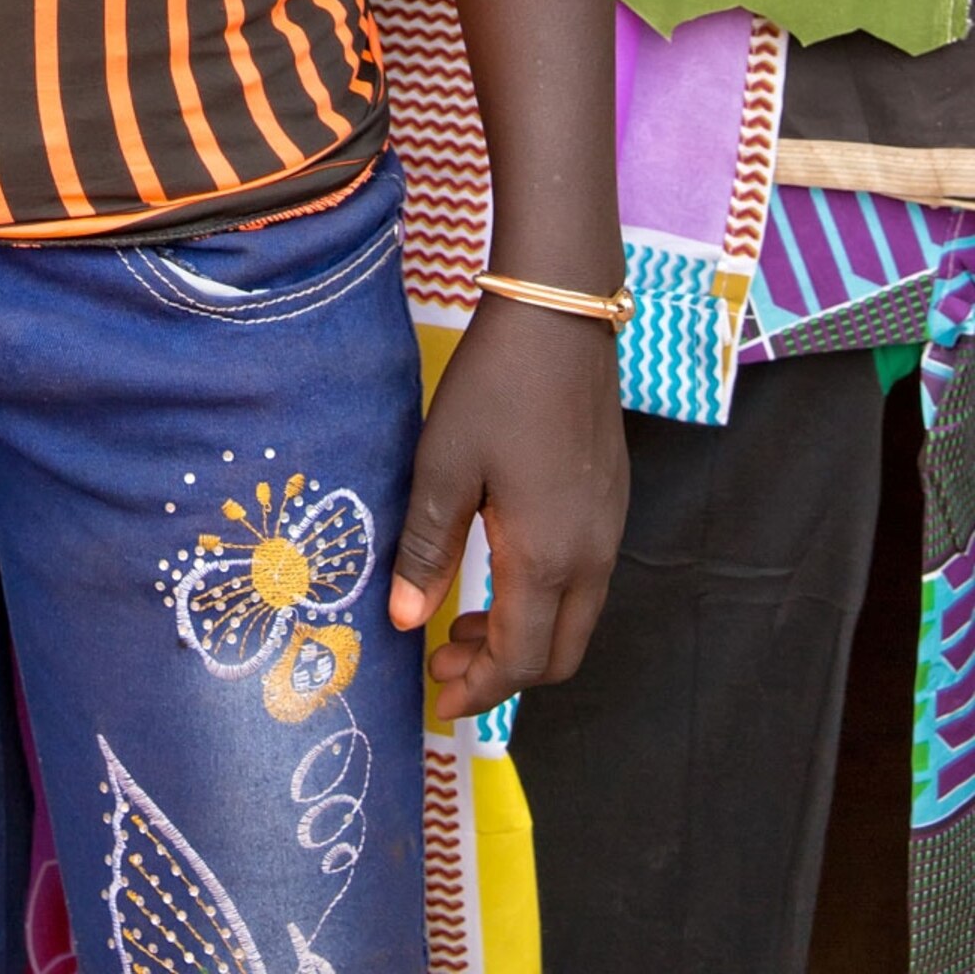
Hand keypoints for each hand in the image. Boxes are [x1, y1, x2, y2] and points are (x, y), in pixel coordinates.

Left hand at [387, 297, 626, 718]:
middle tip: (444, 662)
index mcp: (546, 558)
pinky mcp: (612, 505)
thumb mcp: (442, 467)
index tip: (437, 699)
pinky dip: (544, 602)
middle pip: (557, 657)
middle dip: (502, 676)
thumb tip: (406, 622)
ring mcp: (609, 531)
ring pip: (575, 621)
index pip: (520, 661)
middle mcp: (591, 557)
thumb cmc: (493, 390)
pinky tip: (500, 572)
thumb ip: (426, 551)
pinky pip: (585, 584)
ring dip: (524, 638)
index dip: (478, 691)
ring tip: (463, 621)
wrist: (559, 319)